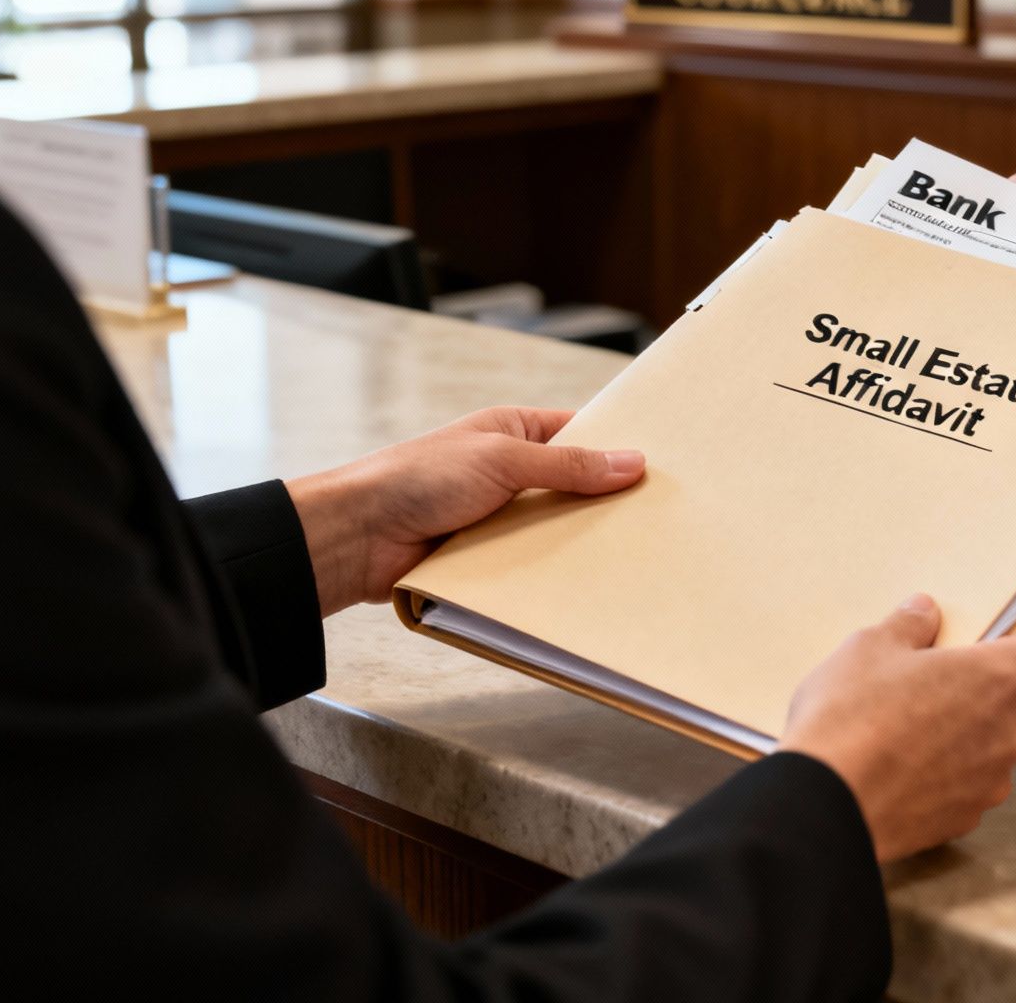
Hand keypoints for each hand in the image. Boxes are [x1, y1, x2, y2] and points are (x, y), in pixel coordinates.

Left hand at [286, 408, 644, 613]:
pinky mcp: (487, 557)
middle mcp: (507, 472)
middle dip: (603, 502)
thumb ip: (566, 464)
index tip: (658, 468)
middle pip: (572, 486)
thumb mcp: (501, 459)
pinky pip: (532, 563)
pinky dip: (551, 571)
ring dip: (577, 541)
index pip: (578, 434)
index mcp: (511, 431)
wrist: (357, 538)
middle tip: (655, 518)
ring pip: (555, 529)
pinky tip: (585, 582)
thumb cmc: (416, 478)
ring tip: (630, 555)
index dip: (615, 449)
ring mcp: (498, 517)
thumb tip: (631, 461)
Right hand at [779, 595, 1015, 862]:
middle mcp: (1010, 733)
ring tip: (902, 728)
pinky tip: (898, 766)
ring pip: (987, 743)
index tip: (1011, 630)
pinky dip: (942, 773)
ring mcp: (991, 782)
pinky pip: (964, 783)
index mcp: (999, 679)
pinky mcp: (965, 819)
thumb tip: (924, 615)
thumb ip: (909, 626)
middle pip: (1012, 698)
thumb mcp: (870, 647)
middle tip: (927, 680)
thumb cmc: (850, 721)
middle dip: (976, 687)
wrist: (824, 806)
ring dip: (959, 733)